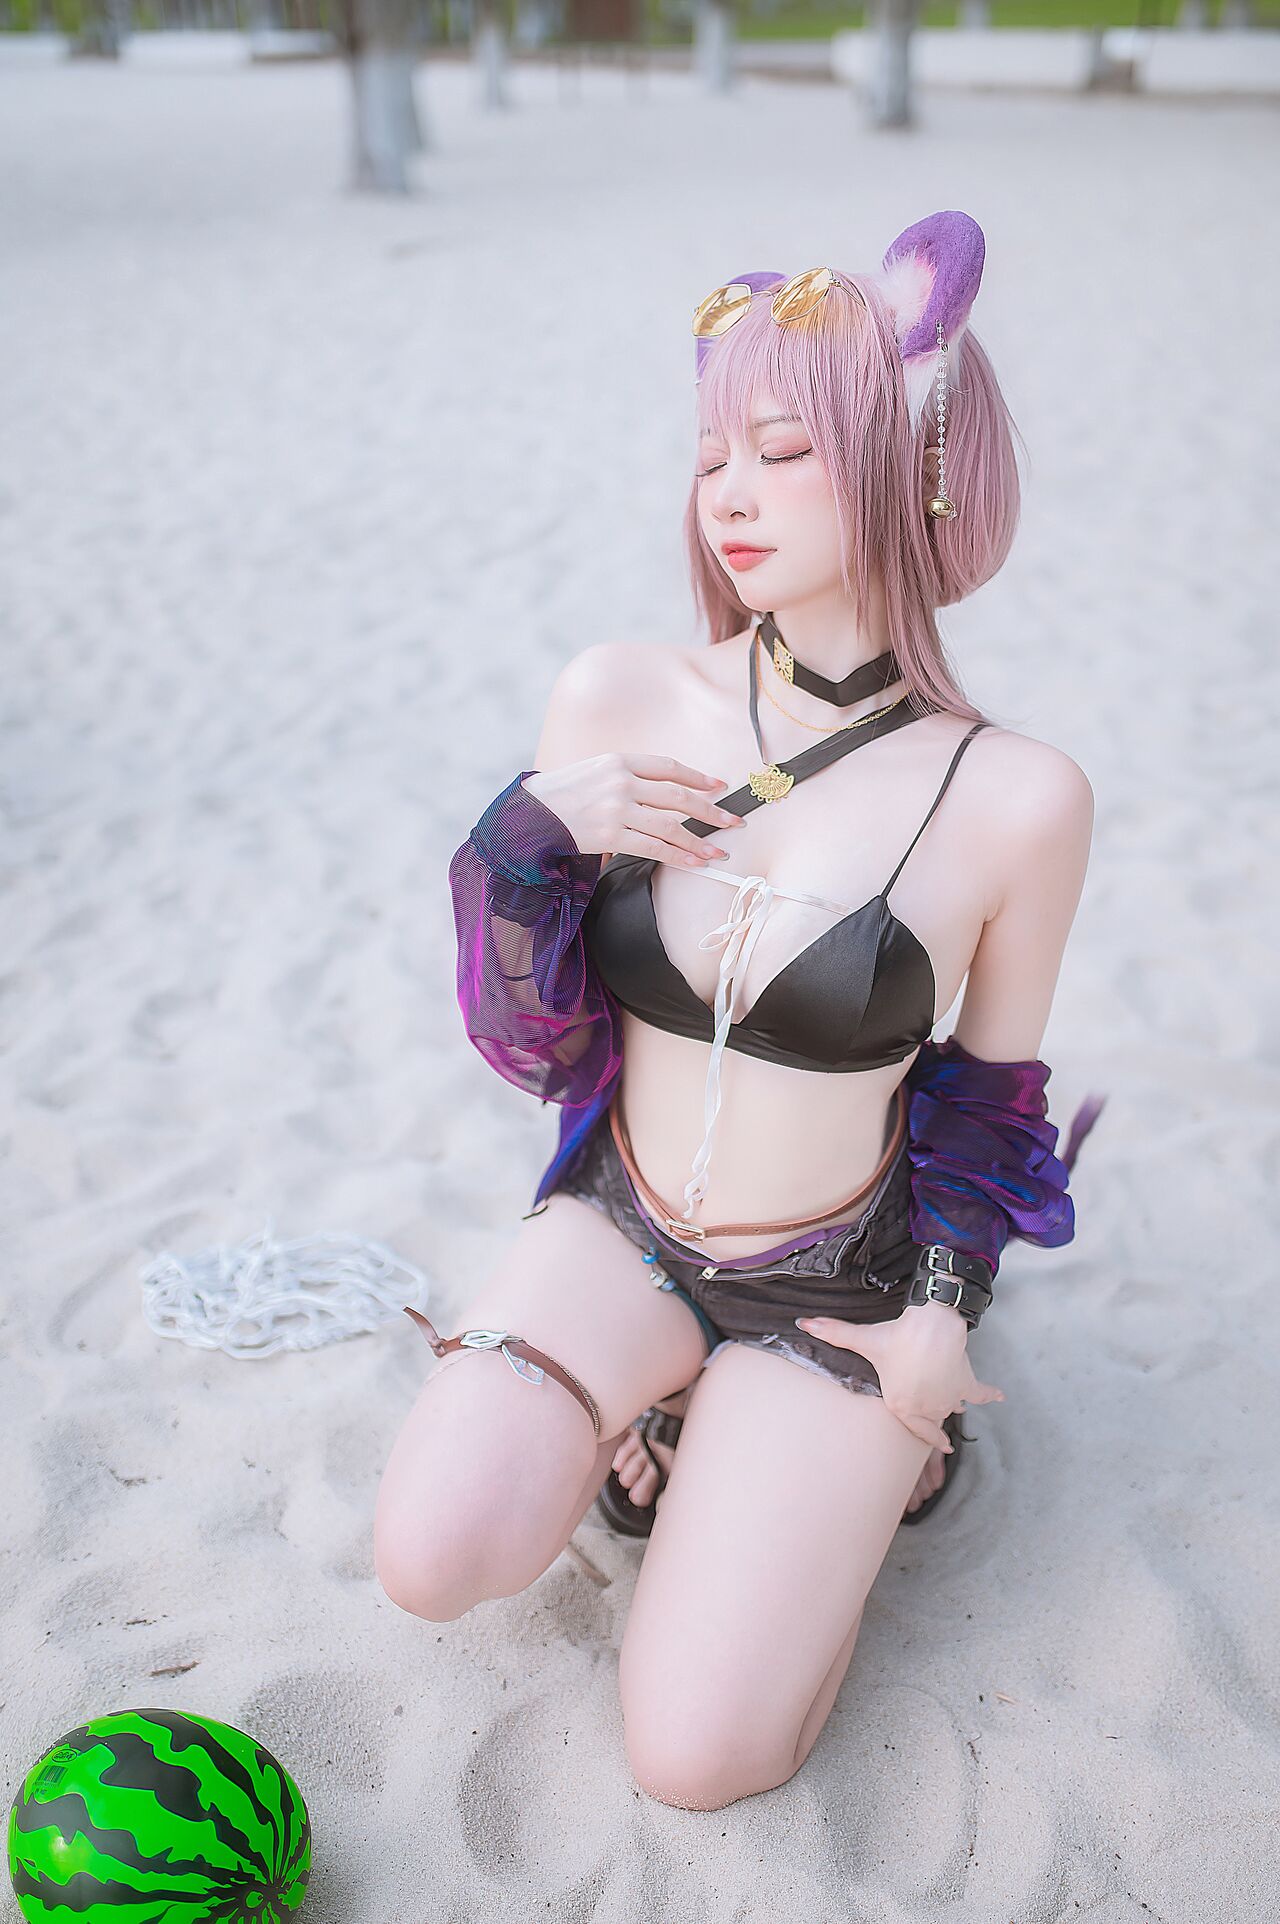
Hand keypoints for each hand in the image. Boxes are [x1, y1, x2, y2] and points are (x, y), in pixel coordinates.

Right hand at [521, 753, 743, 868]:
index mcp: (620, 761)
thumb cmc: (563, 793)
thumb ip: (628, 777)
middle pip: (677, 797)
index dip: (697, 777)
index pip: (669, 767)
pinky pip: (653, 848)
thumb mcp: (596, 771)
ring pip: (670, 826)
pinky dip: (677, 856)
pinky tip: (693, 862)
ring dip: (698, 841)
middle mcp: (621, 782)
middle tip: (733, 821)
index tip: (719, 787)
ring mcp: (616, 809)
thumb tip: (665, 795)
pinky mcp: (610, 835)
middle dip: (710, 811)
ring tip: (718, 853)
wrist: (529, 813)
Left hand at [794, 1305, 1005, 1454]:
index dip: (923, 1436)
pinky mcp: (965, 1384)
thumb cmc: (895, 1338)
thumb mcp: (862, 1338)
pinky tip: (1001, 1397)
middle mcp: (927, 1407)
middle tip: (945, 1436)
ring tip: (960, 1403)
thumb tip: (802, 1323)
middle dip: (937, 1420)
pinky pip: (981, 1393)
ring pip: (953, 1405)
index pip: (914, 1428)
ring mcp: (948, 1398)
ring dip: (956, 1403)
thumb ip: (832, 1333)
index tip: (937, 1445)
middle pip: (934, 1415)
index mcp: (902, 1406)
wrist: (931, 1329)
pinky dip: (991, 1395)